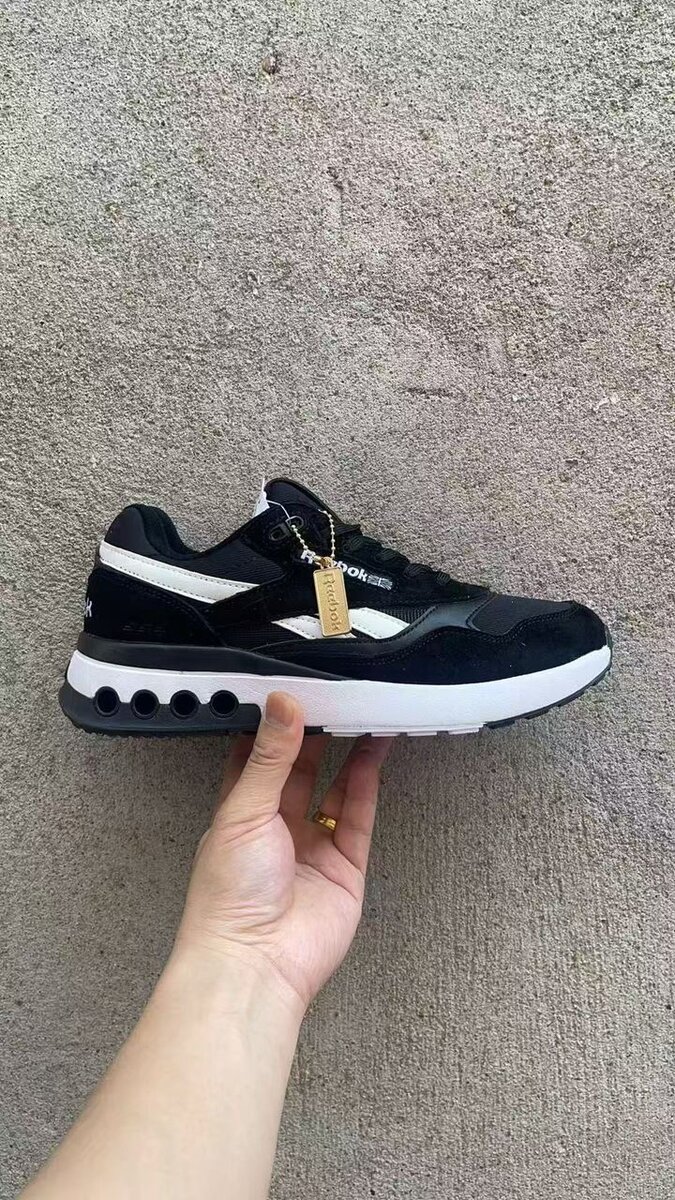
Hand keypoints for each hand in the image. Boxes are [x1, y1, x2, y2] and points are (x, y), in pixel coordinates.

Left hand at [176, 692, 391, 1012]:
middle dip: (315, 731)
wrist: (257, 963)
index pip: (253, 756)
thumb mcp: (243, 811)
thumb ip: (269, 757)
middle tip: (333, 690)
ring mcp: (312, 846)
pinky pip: (359, 814)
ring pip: (335, 786)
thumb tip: (282, 704)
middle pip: (298, 768)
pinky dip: (369, 780)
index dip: (271, 723)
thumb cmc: (229, 895)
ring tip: (363, 708)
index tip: (290, 685)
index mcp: (237, 814)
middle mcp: (274, 827)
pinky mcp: (345, 866)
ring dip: (348, 750)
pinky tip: (376, 747)